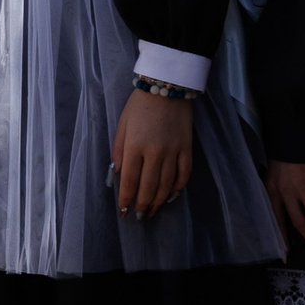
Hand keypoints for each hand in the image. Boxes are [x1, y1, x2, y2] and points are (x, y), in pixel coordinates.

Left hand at [112, 89, 194, 218]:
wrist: (167, 87)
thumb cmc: (139, 105)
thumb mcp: (122, 124)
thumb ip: (119, 150)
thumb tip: (117, 173)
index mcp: (135, 146)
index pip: (130, 179)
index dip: (126, 198)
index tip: (123, 210)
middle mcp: (155, 152)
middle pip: (148, 186)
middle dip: (142, 204)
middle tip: (139, 216)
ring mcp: (173, 151)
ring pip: (166, 184)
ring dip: (158, 201)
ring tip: (152, 211)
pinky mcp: (187, 148)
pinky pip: (184, 174)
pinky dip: (178, 187)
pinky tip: (171, 196)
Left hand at [267, 160, 304, 246]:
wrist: (292, 140)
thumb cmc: (282, 161)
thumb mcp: (272, 179)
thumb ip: (277, 195)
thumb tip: (285, 213)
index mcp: (273, 194)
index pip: (276, 221)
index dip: (283, 238)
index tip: (287, 254)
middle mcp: (286, 193)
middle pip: (300, 223)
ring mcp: (301, 187)